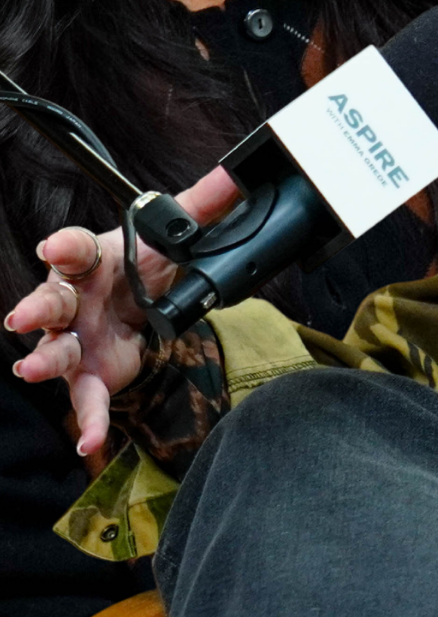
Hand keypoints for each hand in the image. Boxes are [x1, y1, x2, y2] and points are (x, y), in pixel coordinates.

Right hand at [3, 167, 238, 458]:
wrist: (138, 305)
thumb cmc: (138, 265)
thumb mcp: (168, 238)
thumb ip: (202, 207)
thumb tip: (236, 175)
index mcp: (92, 259)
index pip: (74, 248)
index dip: (64, 246)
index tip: (53, 245)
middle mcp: (74, 299)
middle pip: (50, 300)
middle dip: (35, 307)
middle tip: (21, 316)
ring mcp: (75, 340)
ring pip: (54, 350)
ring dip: (42, 360)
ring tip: (30, 370)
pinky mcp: (89, 375)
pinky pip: (87, 399)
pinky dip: (89, 420)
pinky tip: (88, 441)